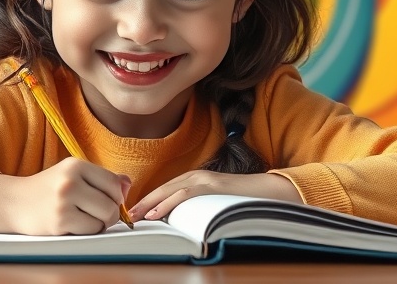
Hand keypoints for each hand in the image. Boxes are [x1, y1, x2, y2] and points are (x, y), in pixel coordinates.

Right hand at [0, 158, 130, 234]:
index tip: (108, 201)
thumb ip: (101, 178)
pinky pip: (90, 230)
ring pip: (104, 218)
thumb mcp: (72, 175)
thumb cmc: (47, 189)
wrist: (13, 203)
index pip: (114, 183)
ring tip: (85, 219)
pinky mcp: (59, 221)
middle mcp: (70, 180)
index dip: (116, 196)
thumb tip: (128, 184)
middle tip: (98, 215)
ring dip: (99, 224)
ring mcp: (64, 201)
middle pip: (112, 203)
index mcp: (76, 165)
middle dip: (110, 213)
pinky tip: (73, 225)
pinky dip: (87, 231)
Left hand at [128, 171, 301, 221]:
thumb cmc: (243, 200)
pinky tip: (155, 214)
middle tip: (126, 215)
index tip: (132, 212)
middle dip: (142, 201)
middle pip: (162, 188)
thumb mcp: (214, 203)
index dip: (147, 199)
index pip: (165, 189)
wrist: (271, 192)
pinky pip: (184, 195)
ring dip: (150, 203)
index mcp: (196, 180)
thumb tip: (180, 221)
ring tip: (134, 216)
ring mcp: (204, 180)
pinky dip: (166, 204)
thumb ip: (198, 206)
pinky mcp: (212, 187)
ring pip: (170, 190)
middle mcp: (197, 176)